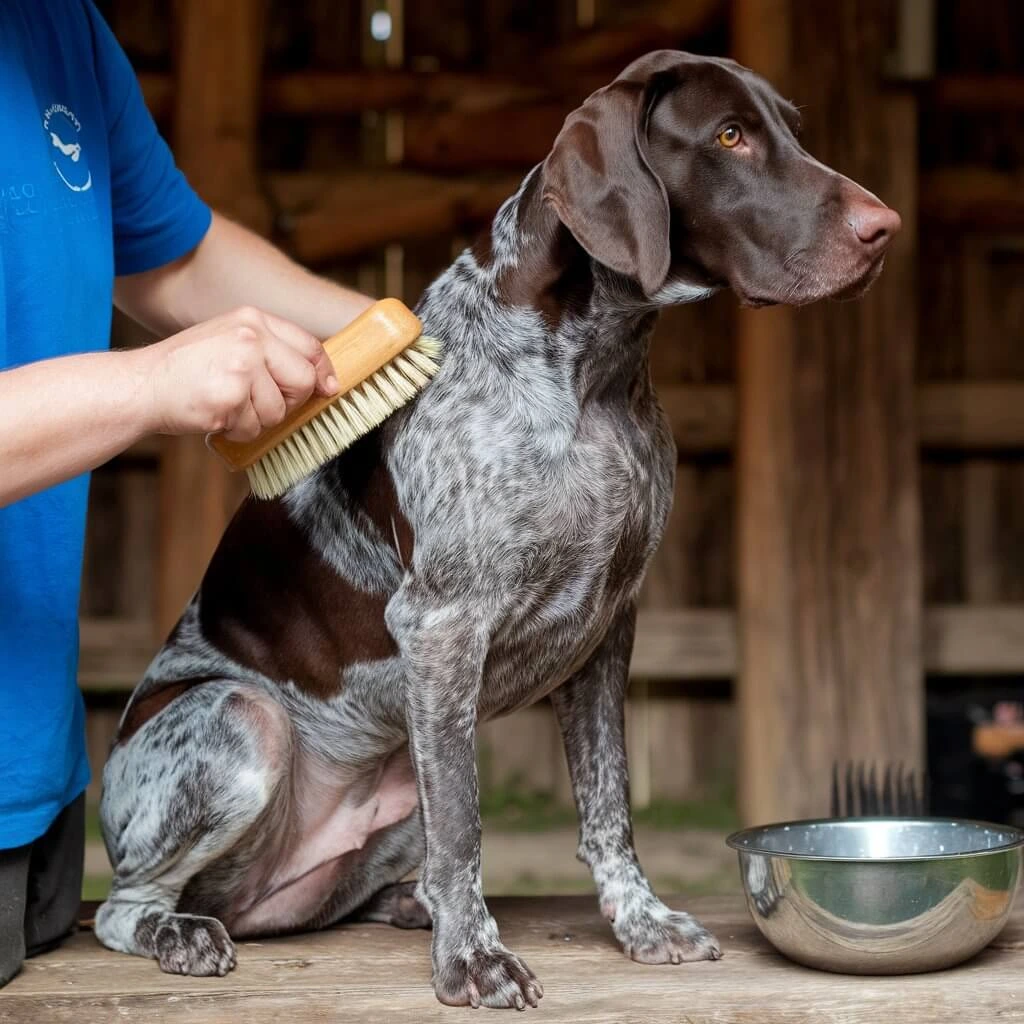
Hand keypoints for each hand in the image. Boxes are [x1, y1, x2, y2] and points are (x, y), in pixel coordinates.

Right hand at [131, 306, 338, 440]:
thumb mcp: (229, 342)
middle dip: (288, 402)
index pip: (310, 346)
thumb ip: (270, 353)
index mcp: (253, 319)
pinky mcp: (231, 395)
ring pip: (279, 411)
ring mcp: (241, 365)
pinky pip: (254, 427)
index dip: (323, 372)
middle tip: (256, 403)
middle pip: (303, 381)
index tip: (327, 389)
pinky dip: (237, 431)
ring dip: (256, 420)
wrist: (140, 385)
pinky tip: (215, 415)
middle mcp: (250, 337)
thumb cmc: (186, 370)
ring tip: (226, 406)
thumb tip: (321, 380)